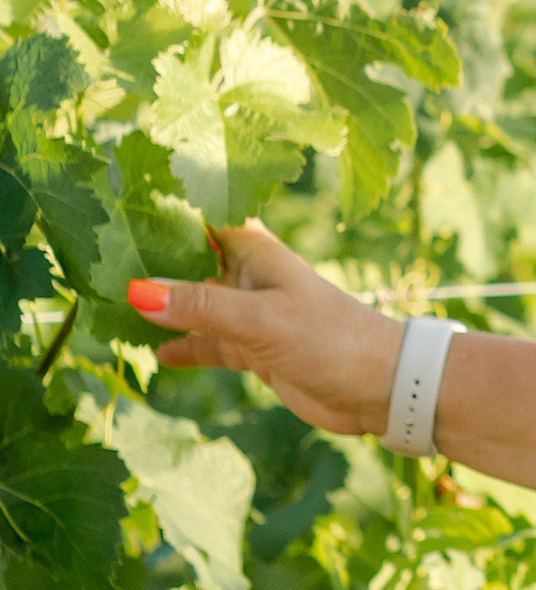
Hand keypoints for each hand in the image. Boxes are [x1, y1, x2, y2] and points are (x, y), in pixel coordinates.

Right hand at [127, 224, 404, 436]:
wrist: (381, 388)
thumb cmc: (331, 339)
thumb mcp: (260, 321)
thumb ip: (200, 307)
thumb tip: (136, 291)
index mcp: (255, 251)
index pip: (202, 217)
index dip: (166, 208)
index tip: (119, 202)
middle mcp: (249, 276)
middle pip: (190, 261)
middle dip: (151, 261)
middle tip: (100, 259)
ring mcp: (251, 314)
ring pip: (194, 306)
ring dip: (161, 309)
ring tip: (110, 309)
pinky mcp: (255, 350)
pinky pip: (208, 344)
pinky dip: (183, 348)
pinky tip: (154, 355)